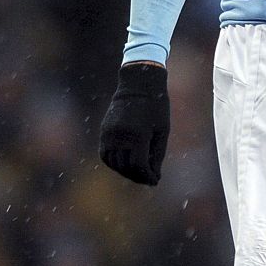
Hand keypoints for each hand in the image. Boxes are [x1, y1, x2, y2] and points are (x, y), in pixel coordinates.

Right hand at [99, 63, 169, 184]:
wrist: (138, 85)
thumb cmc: (156, 107)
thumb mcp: (162, 131)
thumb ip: (157, 156)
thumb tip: (154, 177)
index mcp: (138, 135)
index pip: (139, 166)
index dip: (147, 176)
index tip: (155, 181)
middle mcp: (120, 136)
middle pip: (126, 167)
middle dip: (138, 177)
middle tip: (148, 179)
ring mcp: (109, 133)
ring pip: (114, 163)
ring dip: (125, 172)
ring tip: (138, 173)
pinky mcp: (104, 131)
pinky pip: (105, 154)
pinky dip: (114, 163)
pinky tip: (125, 164)